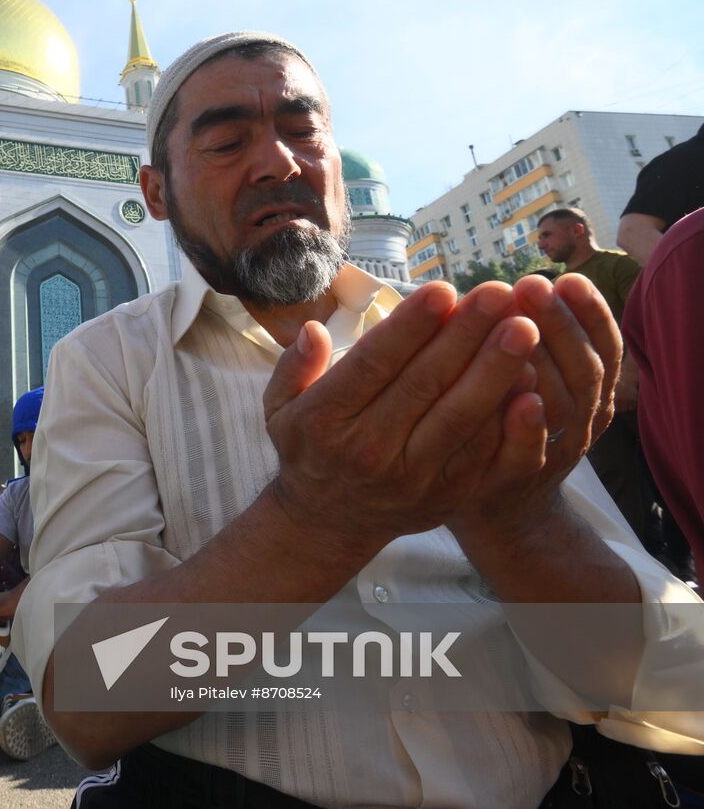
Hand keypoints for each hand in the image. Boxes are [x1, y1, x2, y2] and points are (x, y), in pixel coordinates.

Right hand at [263, 281, 542, 551]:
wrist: (329, 522)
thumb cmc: (309, 447)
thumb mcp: (279, 408)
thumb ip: (293, 367)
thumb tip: (313, 330)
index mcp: (325, 420)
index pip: (373, 364)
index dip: (410, 326)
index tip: (442, 290)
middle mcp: (368, 449)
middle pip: (424, 384)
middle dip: (465, 335)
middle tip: (498, 293)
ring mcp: (412, 476)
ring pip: (460, 417)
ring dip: (497, 370)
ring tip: (525, 327)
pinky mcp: (447, 495)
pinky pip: (484, 453)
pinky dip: (510, 418)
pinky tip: (533, 379)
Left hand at [448, 274, 620, 541]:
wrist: (493, 503)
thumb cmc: (501, 422)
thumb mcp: (524, 377)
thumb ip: (525, 340)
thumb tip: (513, 283)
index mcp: (587, 391)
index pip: (604, 347)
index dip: (590, 313)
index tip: (568, 279)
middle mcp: (581, 419)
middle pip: (586, 368)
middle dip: (561, 324)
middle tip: (532, 285)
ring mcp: (554, 450)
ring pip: (567, 405)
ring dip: (546, 363)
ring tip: (520, 326)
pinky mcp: (517, 476)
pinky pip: (531, 452)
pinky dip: (530, 425)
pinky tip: (521, 397)